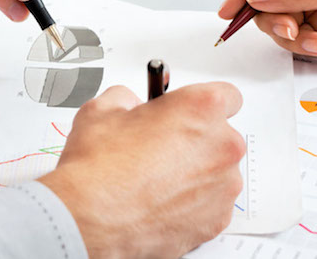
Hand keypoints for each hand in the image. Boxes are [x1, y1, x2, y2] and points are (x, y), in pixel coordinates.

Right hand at [39, 84, 244, 258]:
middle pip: (221, 136)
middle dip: (195, 141)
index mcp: (201, 109)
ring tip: (155, 180)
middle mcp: (222, 146)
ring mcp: (223, 186)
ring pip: (217, 172)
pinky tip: (159, 201)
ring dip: (194, 173)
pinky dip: (192, 203)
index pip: (227, 96)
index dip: (202, 105)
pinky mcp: (216, 220)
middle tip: (161, 148)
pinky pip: (211, 204)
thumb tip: (131, 105)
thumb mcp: (102, 109)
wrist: (89, 218)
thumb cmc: (98, 168)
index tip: (188, 112)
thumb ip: (128, 98)